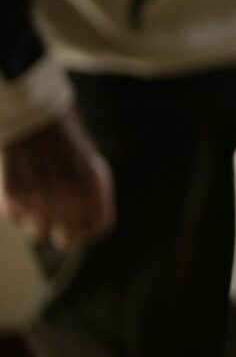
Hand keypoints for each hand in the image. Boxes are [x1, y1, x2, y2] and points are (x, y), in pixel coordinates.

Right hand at [1, 109, 114, 249]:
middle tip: (58, 217)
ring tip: (38, 195)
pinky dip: (16, 207)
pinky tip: (21, 186)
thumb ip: (90, 199)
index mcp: (96, 190)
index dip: (90, 227)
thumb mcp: (91, 167)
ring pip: (38, 232)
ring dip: (37, 219)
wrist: (35, 116)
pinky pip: (15, 217)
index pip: (100, 228)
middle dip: (63, 230)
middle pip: (68, 241)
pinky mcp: (15, 197)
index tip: (82, 221)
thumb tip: (84, 228)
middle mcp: (70, 200)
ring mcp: (41, 201)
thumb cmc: (66, 142)